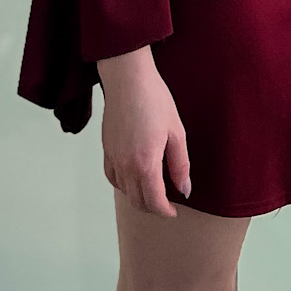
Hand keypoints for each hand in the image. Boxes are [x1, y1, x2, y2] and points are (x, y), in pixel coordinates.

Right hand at [96, 47, 191, 215]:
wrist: (128, 78)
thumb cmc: (154, 99)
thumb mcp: (176, 132)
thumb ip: (180, 165)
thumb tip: (184, 189)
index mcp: (146, 163)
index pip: (154, 202)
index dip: (165, 212)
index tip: (173, 212)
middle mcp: (126, 165)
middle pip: (138, 201)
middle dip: (153, 208)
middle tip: (166, 204)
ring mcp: (113, 158)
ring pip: (124, 192)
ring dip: (139, 198)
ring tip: (153, 192)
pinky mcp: (106, 149)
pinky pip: (112, 177)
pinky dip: (123, 185)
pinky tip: (133, 179)